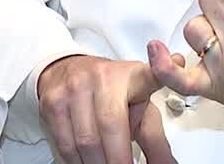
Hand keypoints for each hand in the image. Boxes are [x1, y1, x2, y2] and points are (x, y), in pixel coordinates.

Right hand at [37, 54, 175, 163]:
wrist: (66, 69)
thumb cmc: (110, 91)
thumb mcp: (140, 108)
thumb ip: (156, 140)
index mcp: (131, 75)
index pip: (152, 76)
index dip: (160, 79)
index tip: (170, 78)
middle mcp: (101, 77)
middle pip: (111, 127)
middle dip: (118, 161)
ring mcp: (74, 88)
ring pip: (86, 141)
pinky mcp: (53, 103)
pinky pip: (66, 145)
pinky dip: (78, 163)